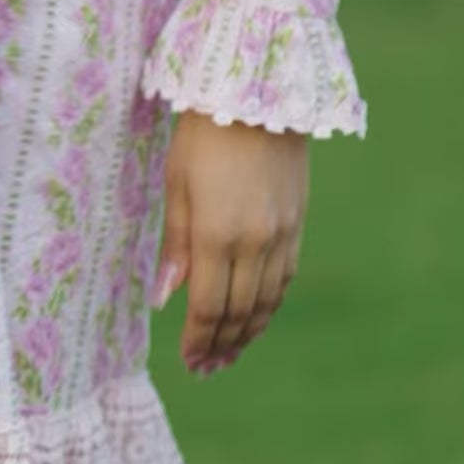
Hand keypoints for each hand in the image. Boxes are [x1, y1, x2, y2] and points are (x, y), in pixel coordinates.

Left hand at [149, 112, 308, 372]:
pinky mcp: (298, 221)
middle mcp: (255, 241)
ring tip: (230, 354)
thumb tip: (164, 300)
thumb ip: (175, 246)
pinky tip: (258, 316)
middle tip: (207, 369)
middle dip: (222, 345)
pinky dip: (271, 304)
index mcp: (217, 234)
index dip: (198, 340)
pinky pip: (286, 276)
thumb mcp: (176, 185)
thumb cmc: (202, 135)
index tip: (188, 361)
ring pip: (268, 300)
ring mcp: (282, 233)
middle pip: (240, 311)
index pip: (209, 307)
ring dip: (249, 332)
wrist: (259, 95)